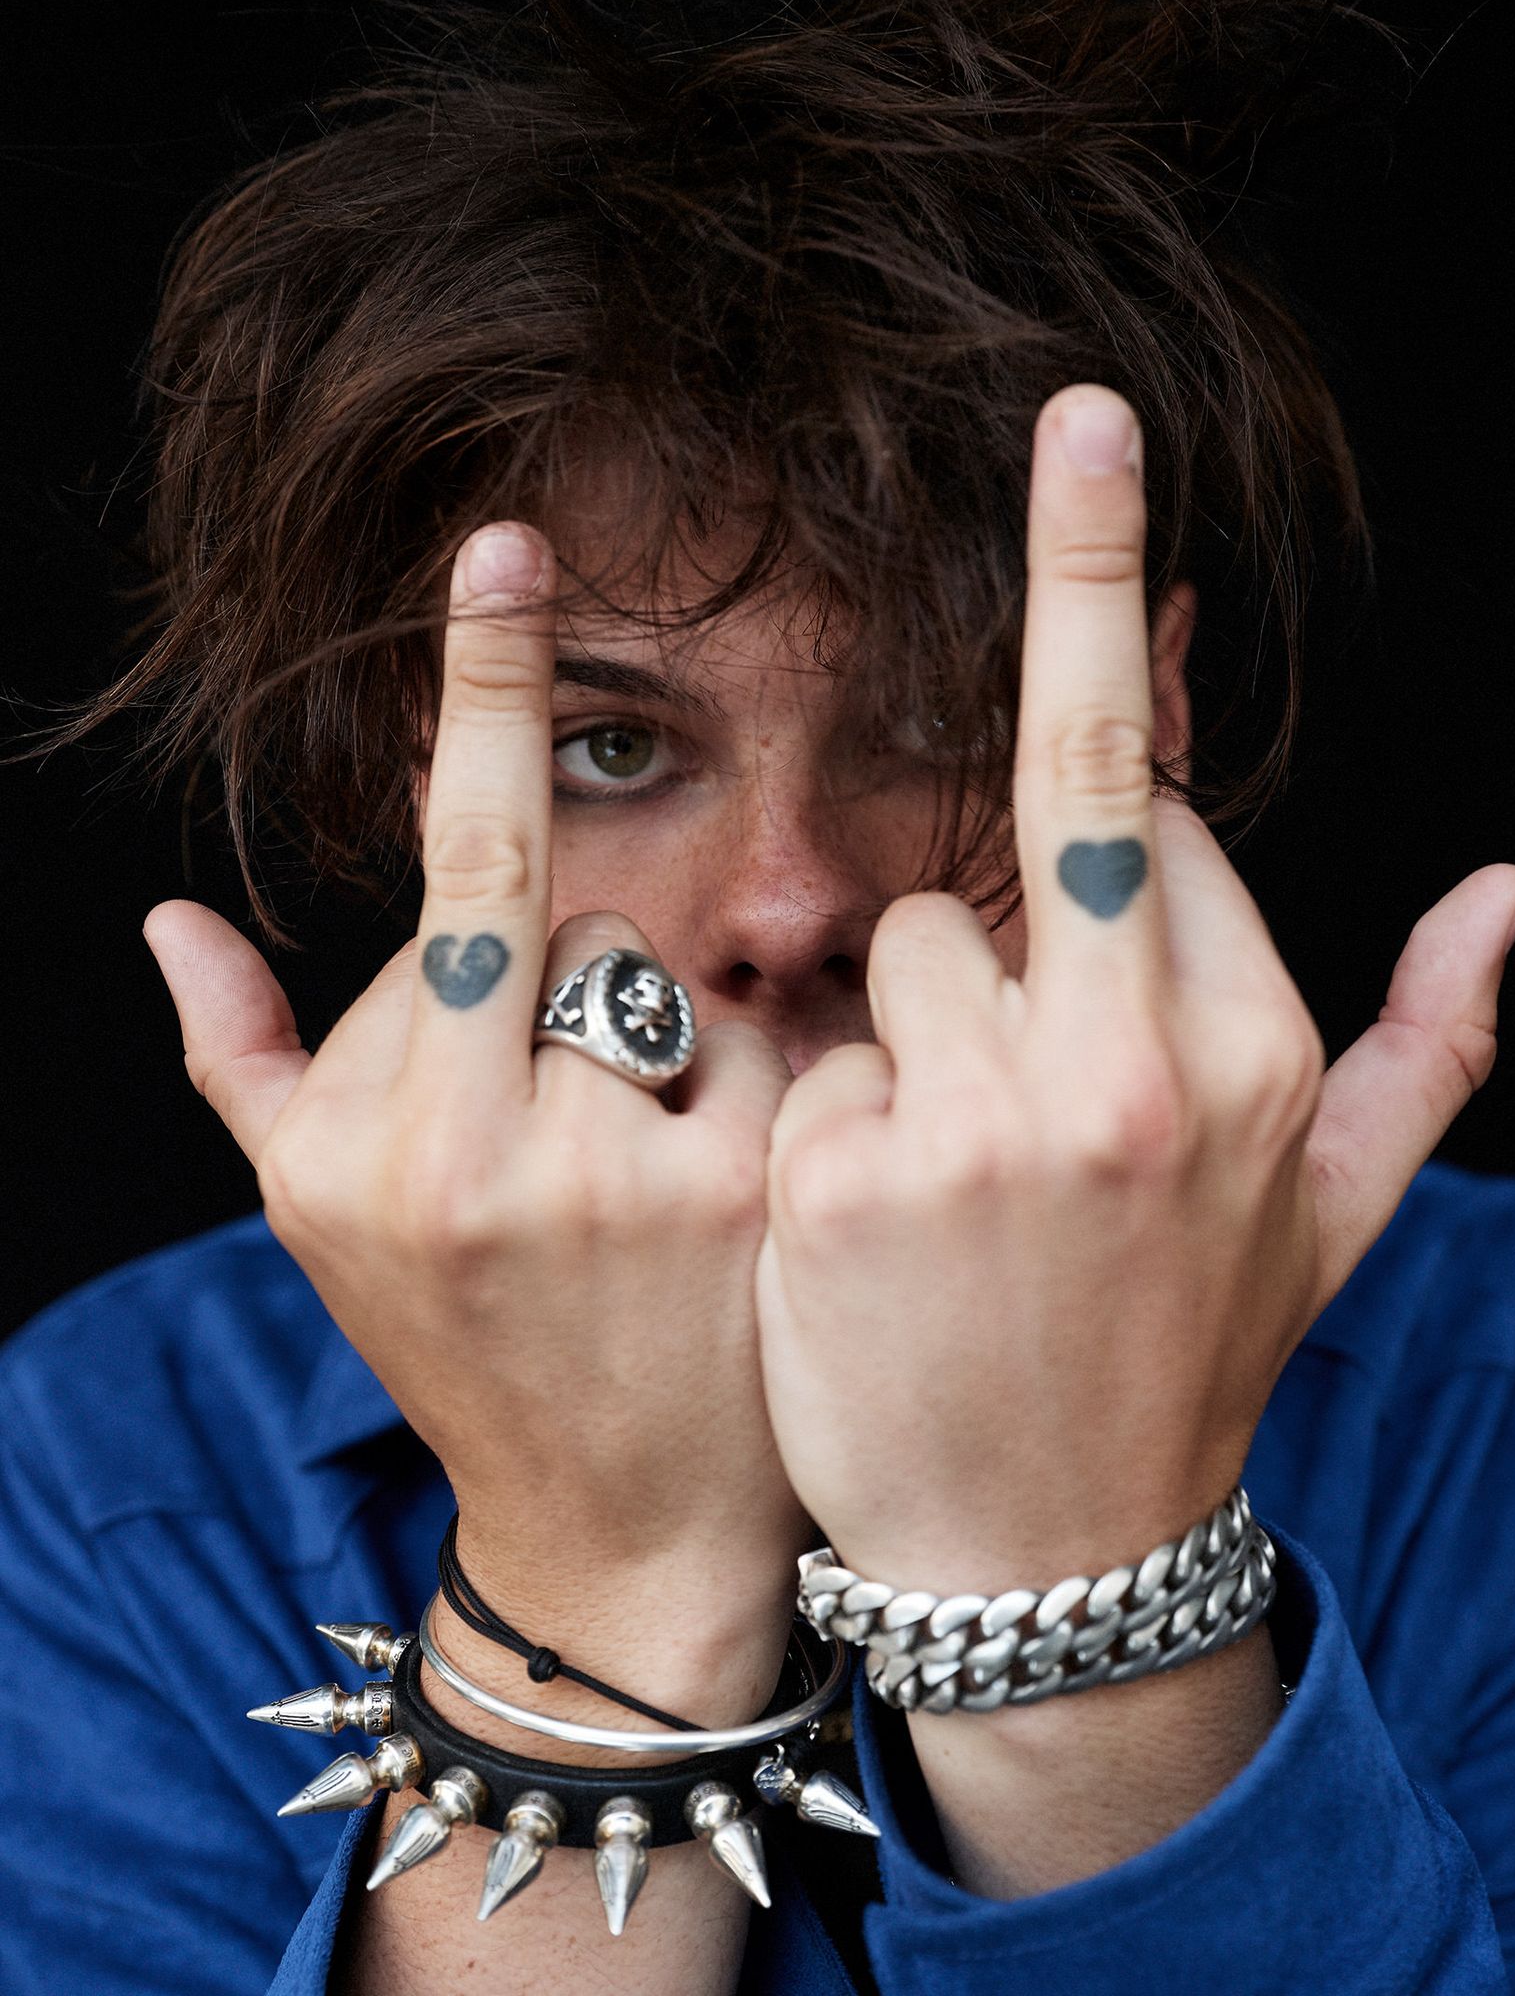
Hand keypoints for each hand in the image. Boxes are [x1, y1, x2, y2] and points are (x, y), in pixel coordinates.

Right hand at [146, 520, 801, 1717]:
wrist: (625, 1535)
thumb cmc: (466, 1346)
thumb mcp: (316, 1225)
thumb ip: (241, 1066)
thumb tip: (167, 921)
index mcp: (374, 1139)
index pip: (457, 874)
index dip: (486, 701)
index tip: (509, 545)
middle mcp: (490, 1153)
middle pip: (574, 914)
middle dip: (584, 978)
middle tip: (586, 1121)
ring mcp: (640, 1179)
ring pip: (681, 966)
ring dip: (675, 1026)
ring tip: (660, 1178)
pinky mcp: (764, 1202)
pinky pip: (780, 1033)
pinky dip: (766, 1073)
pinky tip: (745, 1187)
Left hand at [757, 383, 1514, 1593]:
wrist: (1050, 1564)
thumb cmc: (1185, 1356)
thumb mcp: (1338, 1215)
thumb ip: (1428, 1047)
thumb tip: (1511, 891)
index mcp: (1255, 1058)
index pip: (1160, 811)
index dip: (1117, 752)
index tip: (1108, 611)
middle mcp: (1131, 1077)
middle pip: (1058, 785)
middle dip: (1075, 601)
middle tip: (1090, 466)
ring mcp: (980, 1127)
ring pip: (912, 937)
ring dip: (923, 1018)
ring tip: (963, 1154)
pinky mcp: (843, 1182)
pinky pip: (820, 1057)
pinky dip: (839, 1117)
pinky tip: (881, 1222)